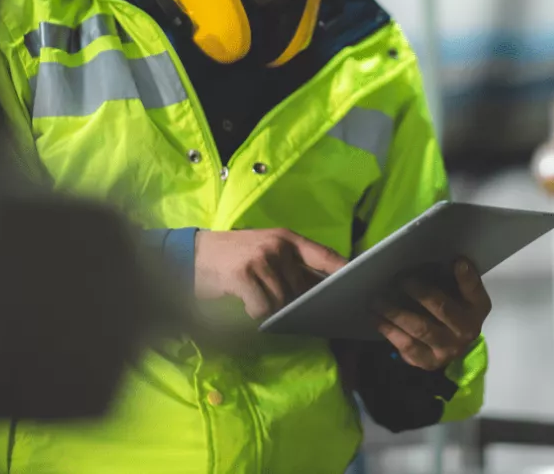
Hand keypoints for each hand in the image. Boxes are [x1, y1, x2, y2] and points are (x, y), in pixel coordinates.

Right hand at [194, 229, 347, 318]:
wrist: (193, 254)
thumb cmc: (234, 256)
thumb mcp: (266, 252)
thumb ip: (291, 266)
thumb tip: (320, 291)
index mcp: (288, 238)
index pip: (325, 255)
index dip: (343, 271)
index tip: (360, 284)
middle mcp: (279, 246)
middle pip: (302, 288)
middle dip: (294, 303)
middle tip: (275, 303)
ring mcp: (262, 259)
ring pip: (282, 302)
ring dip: (269, 309)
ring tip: (253, 298)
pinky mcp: (244, 275)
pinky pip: (262, 308)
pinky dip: (254, 313)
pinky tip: (242, 301)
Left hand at [374, 258, 490, 370]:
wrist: (453, 345)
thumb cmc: (453, 308)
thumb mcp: (460, 292)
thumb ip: (455, 278)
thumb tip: (445, 262)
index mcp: (477, 309)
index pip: (474, 290)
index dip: (466, 276)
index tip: (457, 261)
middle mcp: (466, 332)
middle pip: (442, 308)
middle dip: (419, 292)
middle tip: (399, 279)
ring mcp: (447, 350)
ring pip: (420, 329)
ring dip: (396, 312)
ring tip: (377, 299)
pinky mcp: (429, 362)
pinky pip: (407, 346)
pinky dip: (389, 330)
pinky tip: (375, 317)